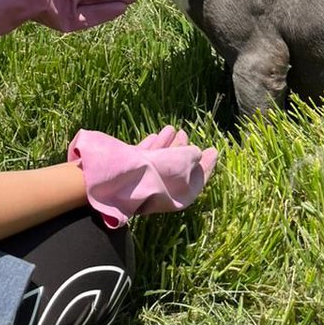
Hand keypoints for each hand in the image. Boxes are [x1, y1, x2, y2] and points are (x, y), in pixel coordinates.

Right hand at [67, 126, 217, 228]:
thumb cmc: (147, 174)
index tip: (214, 150)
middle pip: (176, 170)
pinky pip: (143, 158)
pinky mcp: (127, 172)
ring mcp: (142, 181)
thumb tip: (196, 153)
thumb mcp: (177, 163)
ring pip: (159, 161)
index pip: (195, 181)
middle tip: (190, 135)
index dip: (206, 166)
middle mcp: (159, 190)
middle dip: (184, 152)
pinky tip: (155, 135)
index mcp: (174, 195)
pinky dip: (151, 146)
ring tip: (174, 129)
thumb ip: (189, 157)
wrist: (109, 179)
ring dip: (168, 144)